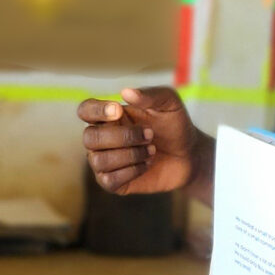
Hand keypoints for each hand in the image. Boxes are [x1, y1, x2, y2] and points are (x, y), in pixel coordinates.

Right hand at [77, 87, 200, 194]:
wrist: (189, 156)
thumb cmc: (175, 126)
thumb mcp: (169, 104)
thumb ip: (150, 95)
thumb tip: (126, 92)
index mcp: (109, 116)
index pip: (85, 110)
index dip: (96, 111)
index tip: (118, 111)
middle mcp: (102, 138)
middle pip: (89, 138)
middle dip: (122, 137)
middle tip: (150, 134)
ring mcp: (105, 161)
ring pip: (99, 160)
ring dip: (130, 155)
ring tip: (152, 151)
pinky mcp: (113, 182)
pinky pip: (108, 180)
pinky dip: (131, 171)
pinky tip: (146, 164)